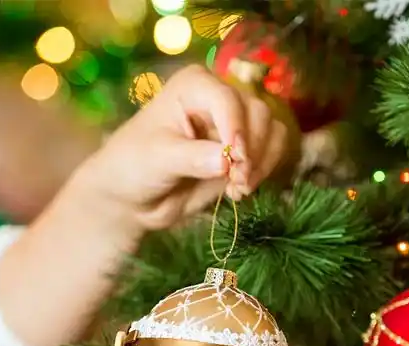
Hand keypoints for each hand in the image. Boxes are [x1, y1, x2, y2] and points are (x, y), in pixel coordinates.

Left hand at [76, 64, 293, 230]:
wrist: (134, 197)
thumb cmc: (135, 167)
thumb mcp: (158, 159)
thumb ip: (192, 158)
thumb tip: (225, 161)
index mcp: (194, 85)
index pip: (228, 99)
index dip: (237, 129)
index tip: (235, 162)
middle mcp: (219, 96)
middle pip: (258, 113)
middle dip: (252, 151)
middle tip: (236, 182)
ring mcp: (234, 122)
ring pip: (272, 130)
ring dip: (261, 162)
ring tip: (238, 188)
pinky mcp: (244, 147)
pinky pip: (273, 149)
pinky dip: (264, 169)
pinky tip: (240, 189)